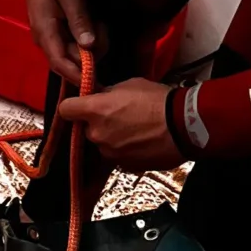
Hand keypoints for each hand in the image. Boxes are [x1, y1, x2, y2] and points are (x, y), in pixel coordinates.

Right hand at [22, 0, 97, 82]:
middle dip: (92, 54)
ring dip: (92, 45)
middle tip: (103, 29)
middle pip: (70, 61)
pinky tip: (94, 22)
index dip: (77, 76)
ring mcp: (52, 37)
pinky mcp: (58, 33)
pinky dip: (88, 39)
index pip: (59, 64)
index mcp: (45, 31)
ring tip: (99, 22)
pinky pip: (74, 45)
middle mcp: (46, 40)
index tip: (97, 82)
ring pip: (74, 54)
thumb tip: (89, 46)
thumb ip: (79, 19)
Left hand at [57, 76, 180, 169]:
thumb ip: (108, 92)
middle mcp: (97, 134)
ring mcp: (111, 153)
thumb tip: (99, 95)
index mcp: (95, 111)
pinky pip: (118, 156)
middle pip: (87, 129)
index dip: (72, 107)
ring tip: (136, 130)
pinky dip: (126, 150)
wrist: (185, 125)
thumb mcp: (129, 85)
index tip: (80, 105)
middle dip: (98, 123)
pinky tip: (143, 142)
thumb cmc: (158, 100)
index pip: (65, 109)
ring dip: (113, 138)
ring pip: (103, 144)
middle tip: (119, 116)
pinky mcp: (125, 166)